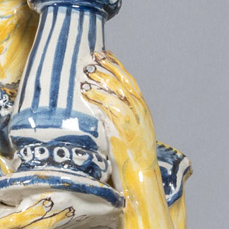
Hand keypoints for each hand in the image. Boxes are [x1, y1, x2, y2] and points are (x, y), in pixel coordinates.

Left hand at [78, 51, 157, 170]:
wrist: (142, 174)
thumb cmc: (131, 157)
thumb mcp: (126, 132)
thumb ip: (117, 118)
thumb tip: (99, 107)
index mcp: (142, 108)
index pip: (128, 81)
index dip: (116, 66)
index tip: (104, 54)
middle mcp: (140, 110)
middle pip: (124, 81)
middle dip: (108, 67)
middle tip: (93, 57)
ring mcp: (135, 118)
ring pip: (118, 92)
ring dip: (101, 80)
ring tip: (86, 72)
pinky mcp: (126, 128)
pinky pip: (111, 108)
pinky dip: (98, 98)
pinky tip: (87, 92)